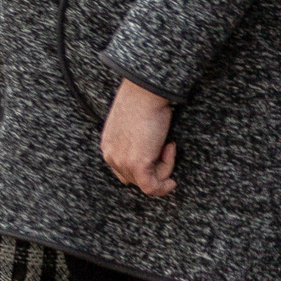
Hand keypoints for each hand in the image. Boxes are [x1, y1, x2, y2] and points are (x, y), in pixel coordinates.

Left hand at [101, 79, 176, 196]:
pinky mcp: (136, 164)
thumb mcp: (132, 126)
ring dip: (164, 169)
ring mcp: (122, 161)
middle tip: (167, 146)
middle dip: (156, 168)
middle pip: (135, 179)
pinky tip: (172, 182)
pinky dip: (164, 187)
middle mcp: (111, 156)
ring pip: (147, 182)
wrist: (145, 92)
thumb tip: (152, 152)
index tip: (160, 152)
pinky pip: (152, 187)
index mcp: (108, 146)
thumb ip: (134, 142)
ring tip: (169, 145)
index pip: (123, 172)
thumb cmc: (143, 103)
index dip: (145, 167)